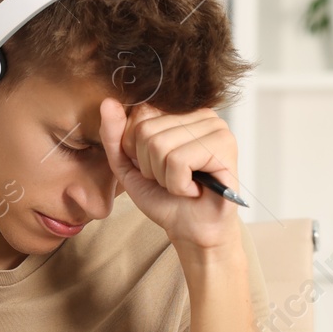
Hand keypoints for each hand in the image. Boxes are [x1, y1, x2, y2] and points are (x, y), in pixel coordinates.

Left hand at [99, 98, 242, 250]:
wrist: (192, 229)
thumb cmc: (165, 196)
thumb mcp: (128, 164)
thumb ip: (114, 135)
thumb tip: (108, 103)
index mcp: (180, 112)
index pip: (139, 113)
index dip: (135, 149)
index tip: (157, 166)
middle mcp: (201, 113)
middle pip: (146, 130)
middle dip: (150, 166)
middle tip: (172, 178)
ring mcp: (216, 126)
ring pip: (160, 145)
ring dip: (164, 177)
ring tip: (183, 184)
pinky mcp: (224, 145)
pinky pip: (178, 161)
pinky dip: (178, 185)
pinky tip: (194, 189)